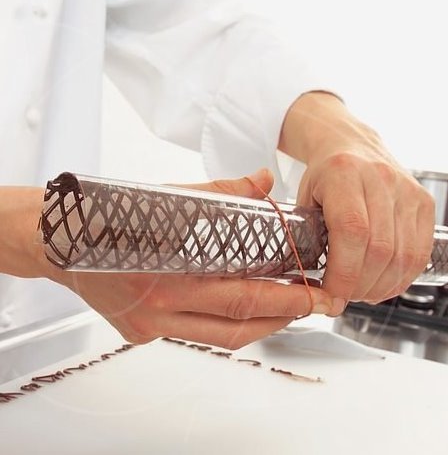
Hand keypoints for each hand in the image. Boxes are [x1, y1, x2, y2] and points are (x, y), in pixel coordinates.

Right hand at [37, 169, 339, 348]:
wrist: (60, 242)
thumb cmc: (112, 216)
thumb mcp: (169, 198)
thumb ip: (222, 193)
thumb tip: (264, 180)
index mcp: (168, 272)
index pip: (241, 295)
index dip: (284, 299)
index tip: (314, 293)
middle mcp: (159, 307)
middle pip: (237, 325)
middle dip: (284, 317)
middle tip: (315, 305)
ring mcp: (149, 325)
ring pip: (220, 338)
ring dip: (261, 327)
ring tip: (289, 311)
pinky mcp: (140, 334)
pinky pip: (193, 334)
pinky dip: (224, 323)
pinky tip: (241, 308)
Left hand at [280, 92, 434, 309]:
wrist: (352, 145)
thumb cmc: (324, 176)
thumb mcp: (303, 199)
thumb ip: (305, 237)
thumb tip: (312, 286)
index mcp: (342, 173)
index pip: (351, 232)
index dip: (344, 274)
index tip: (332, 296)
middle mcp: (380, 179)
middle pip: (379, 249)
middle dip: (360, 286)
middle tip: (344, 297)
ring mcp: (407, 190)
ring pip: (403, 255)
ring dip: (382, 286)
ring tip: (362, 294)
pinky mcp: (424, 202)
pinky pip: (420, 251)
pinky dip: (403, 277)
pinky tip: (384, 284)